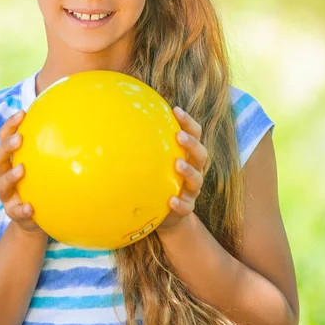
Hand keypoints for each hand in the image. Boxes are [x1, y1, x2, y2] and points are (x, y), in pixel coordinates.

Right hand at [0, 110, 45, 235]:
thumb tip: (72, 120)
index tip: (22, 113)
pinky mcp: (13, 212)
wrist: (34, 216)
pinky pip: (15, 211)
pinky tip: (30, 207)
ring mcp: (7, 193)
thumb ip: (51, 146)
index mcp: (10, 159)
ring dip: (11, 175)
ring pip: (2, 183)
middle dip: (7, 146)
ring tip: (21, 169)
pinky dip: (21, 209)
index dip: (10, 125)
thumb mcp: (43, 163)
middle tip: (19, 139)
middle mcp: (3, 173)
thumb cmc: (39, 181)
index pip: (5, 137)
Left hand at [157, 107, 206, 232]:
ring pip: (197, 179)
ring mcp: (192, 190)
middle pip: (201, 154)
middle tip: (179, 135)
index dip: (188, 122)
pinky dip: (180, 203)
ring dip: (188, 171)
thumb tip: (123, 119)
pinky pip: (186, 207)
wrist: (167, 214)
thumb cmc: (158, 179)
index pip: (195, 135)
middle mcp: (195, 170)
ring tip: (177, 163)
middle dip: (191, 144)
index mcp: (189, 156)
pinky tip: (171, 200)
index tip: (176, 110)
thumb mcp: (156, 161)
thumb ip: (148, 143)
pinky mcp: (186, 208)